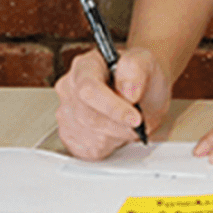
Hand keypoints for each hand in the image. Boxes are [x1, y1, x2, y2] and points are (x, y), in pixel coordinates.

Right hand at [54, 47, 169, 160]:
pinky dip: (110, 146)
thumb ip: (136, 69)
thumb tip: (128, 91)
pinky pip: (89, 150)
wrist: (141, 90)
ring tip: (127, 122)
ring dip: (117, 135)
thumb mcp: (146, 62)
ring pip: (91, 137)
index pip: (88, 89)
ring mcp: (66, 112)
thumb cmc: (140, 75)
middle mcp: (69, 87)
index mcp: (84, 65)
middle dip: (120, 125)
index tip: (135, 118)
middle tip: (139, 122)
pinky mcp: (69, 135)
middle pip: (89, 117)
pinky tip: (116, 130)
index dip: (112, 108)